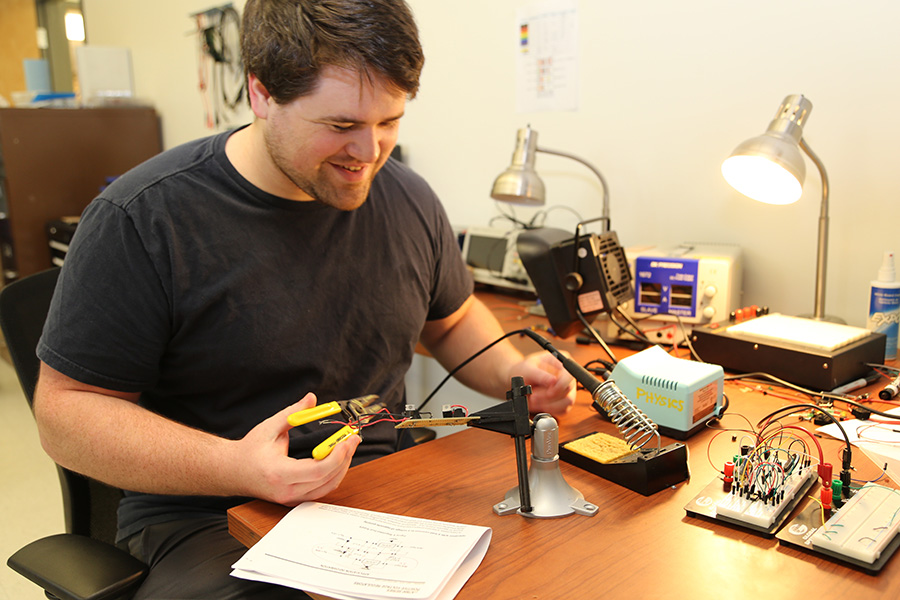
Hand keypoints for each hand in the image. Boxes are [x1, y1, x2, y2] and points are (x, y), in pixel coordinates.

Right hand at [235, 392, 359, 505]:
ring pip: (327, 487)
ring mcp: (290, 499)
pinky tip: (337, 459)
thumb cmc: (249, 450)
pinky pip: (321, 491)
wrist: (232, 471)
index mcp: (279, 473)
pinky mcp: (294, 500)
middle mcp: (286, 491)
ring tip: (347, 446)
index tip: (347, 440)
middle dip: (345, 458)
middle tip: (353, 439)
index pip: (317, 471)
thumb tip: (311, 398)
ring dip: (342, 467)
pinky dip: (333, 475)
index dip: (337, 456)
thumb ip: (292, 413)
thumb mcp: (269, 427)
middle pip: (327, 480)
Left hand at [510, 351, 575, 415]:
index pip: (570, 375)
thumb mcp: (527, 369)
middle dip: (549, 397)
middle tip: (533, 396)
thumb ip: (540, 374)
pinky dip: (550, 410)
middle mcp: (567, 375)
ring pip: (567, 402)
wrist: (520, 380)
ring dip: (549, 405)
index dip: (560, 386)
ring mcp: (567, 389)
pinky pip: (563, 410)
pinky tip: (539, 404)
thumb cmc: (524, 370)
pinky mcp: (564, 401)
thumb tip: (553, 381)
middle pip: (568, 390)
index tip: (548, 392)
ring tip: (534, 400)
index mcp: (561, 361)